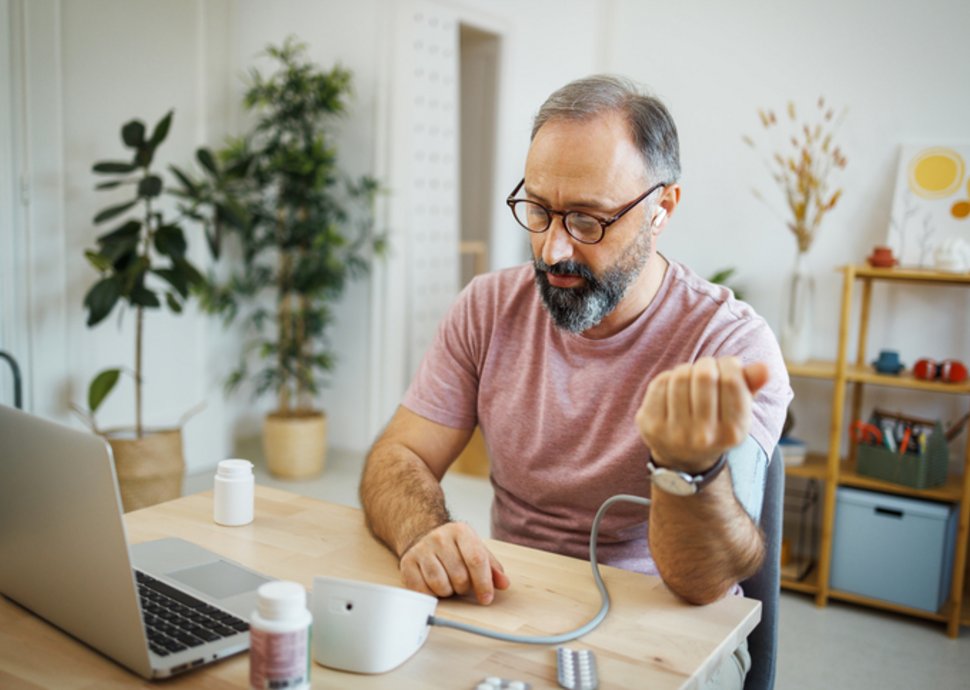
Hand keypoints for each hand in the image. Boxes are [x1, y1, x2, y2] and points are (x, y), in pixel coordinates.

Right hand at [399, 522, 510, 604]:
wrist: (424, 536)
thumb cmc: (454, 548)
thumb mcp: (476, 551)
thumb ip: (492, 568)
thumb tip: (503, 583)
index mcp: (461, 531)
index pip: (476, 560)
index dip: (484, 583)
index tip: (486, 598)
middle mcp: (440, 537)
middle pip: (459, 576)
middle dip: (464, 588)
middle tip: (461, 584)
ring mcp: (422, 549)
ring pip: (440, 585)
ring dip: (447, 592)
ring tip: (448, 583)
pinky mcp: (407, 562)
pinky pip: (422, 590)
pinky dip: (431, 594)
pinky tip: (433, 586)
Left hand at [636, 357, 768, 472]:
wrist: (682, 457)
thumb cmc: (715, 422)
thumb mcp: (738, 409)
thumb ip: (751, 386)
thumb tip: (764, 368)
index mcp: (733, 432)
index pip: (732, 381)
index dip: (729, 364)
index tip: (727, 366)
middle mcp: (704, 437)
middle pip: (704, 375)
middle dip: (706, 364)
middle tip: (706, 369)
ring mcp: (674, 433)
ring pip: (680, 376)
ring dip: (687, 370)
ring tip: (691, 379)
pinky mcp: (650, 425)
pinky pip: (660, 383)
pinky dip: (668, 378)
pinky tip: (673, 389)